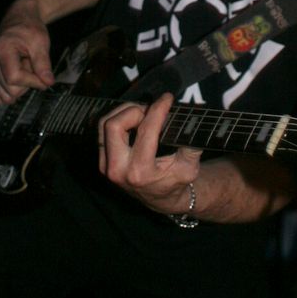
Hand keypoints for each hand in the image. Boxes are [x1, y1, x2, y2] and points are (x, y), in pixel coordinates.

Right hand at [0, 2, 54, 103]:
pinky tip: (18, 77)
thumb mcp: (40, 42)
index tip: (45, 78)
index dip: (32, 82)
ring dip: (20, 86)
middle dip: (27, 82)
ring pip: (6, 94)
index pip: (14, 78)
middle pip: (10, 89)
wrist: (20, 20)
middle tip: (31, 65)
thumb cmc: (29, 28)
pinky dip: (11, 91)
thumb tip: (48, 82)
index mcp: (1, 50)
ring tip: (24, 68)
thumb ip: (43, 64)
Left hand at [98, 93, 202, 214]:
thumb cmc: (175, 182)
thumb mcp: (189, 168)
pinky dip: (117, 119)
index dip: (158, 110)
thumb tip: (194, 118)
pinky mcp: (102, 161)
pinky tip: (133, 119)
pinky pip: (102, 131)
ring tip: (143, 113)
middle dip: (134, 111)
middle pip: (115, 125)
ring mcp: (106, 166)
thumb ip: (191, 145)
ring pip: (105, 124)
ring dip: (124, 113)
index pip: (145, 131)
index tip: (167, 98)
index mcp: (140, 171)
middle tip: (151, 109)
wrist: (160, 199)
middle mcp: (118, 169)